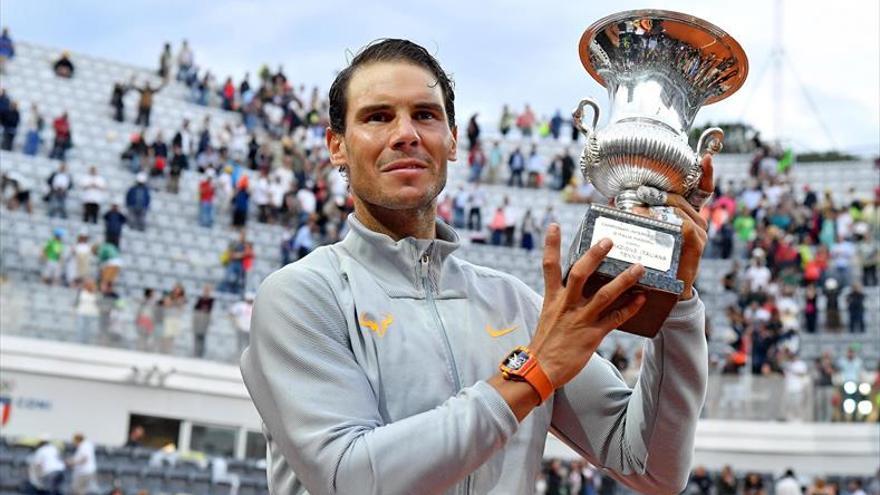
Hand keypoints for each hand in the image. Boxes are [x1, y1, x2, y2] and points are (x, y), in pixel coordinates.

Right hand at [529, 224, 646, 388]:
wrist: (540, 368)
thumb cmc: (545, 342)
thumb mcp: (548, 315)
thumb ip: (561, 300)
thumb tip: (571, 288)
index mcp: (552, 298)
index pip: (550, 266)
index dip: (551, 244)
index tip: (555, 225)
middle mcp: (566, 305)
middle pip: (580, 274)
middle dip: (595, 255)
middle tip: (609, 240)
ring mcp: (580, 319)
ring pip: (605, 295)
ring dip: (624, 280)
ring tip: (639, 268)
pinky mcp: (592, 335)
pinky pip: (615, 319)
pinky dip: (630, 308)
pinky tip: (641, 299)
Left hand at [632, 153, 712, 299]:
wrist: (665, 292)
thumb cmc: (654, 261)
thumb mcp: (647, 234)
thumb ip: (637, 217)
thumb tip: (612, 201)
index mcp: (687, 216)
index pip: (701, 190)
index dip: (706, 174)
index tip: (706, 156)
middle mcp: (698, 222)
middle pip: (681, 198)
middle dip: (659, 193)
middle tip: (638, 191)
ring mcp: (700, 233)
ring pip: (681, 211)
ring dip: (658, 206)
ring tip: (635, 206)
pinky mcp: (696, 245)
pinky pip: (684, 227)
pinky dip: (667, 222)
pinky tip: (649, 220)